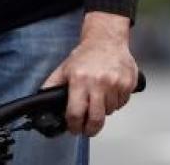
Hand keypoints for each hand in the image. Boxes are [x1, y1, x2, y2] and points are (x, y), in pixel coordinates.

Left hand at [42, 12, 137, 136]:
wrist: (107, 39)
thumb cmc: (86, 54)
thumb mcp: (64, 69)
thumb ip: (51, 86)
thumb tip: (40, 101)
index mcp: (80, 80)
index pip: (76, 113)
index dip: (74, 126)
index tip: (74, 128)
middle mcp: (99, 83)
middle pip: (96, 119)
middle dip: (90, 129)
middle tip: (88, 129)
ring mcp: (116, 83)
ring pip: (110, 111)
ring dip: (104, 110)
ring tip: (100, 99)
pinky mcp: (129, 82)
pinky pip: (122, 103)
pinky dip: (116, 102)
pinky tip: (111, 92)